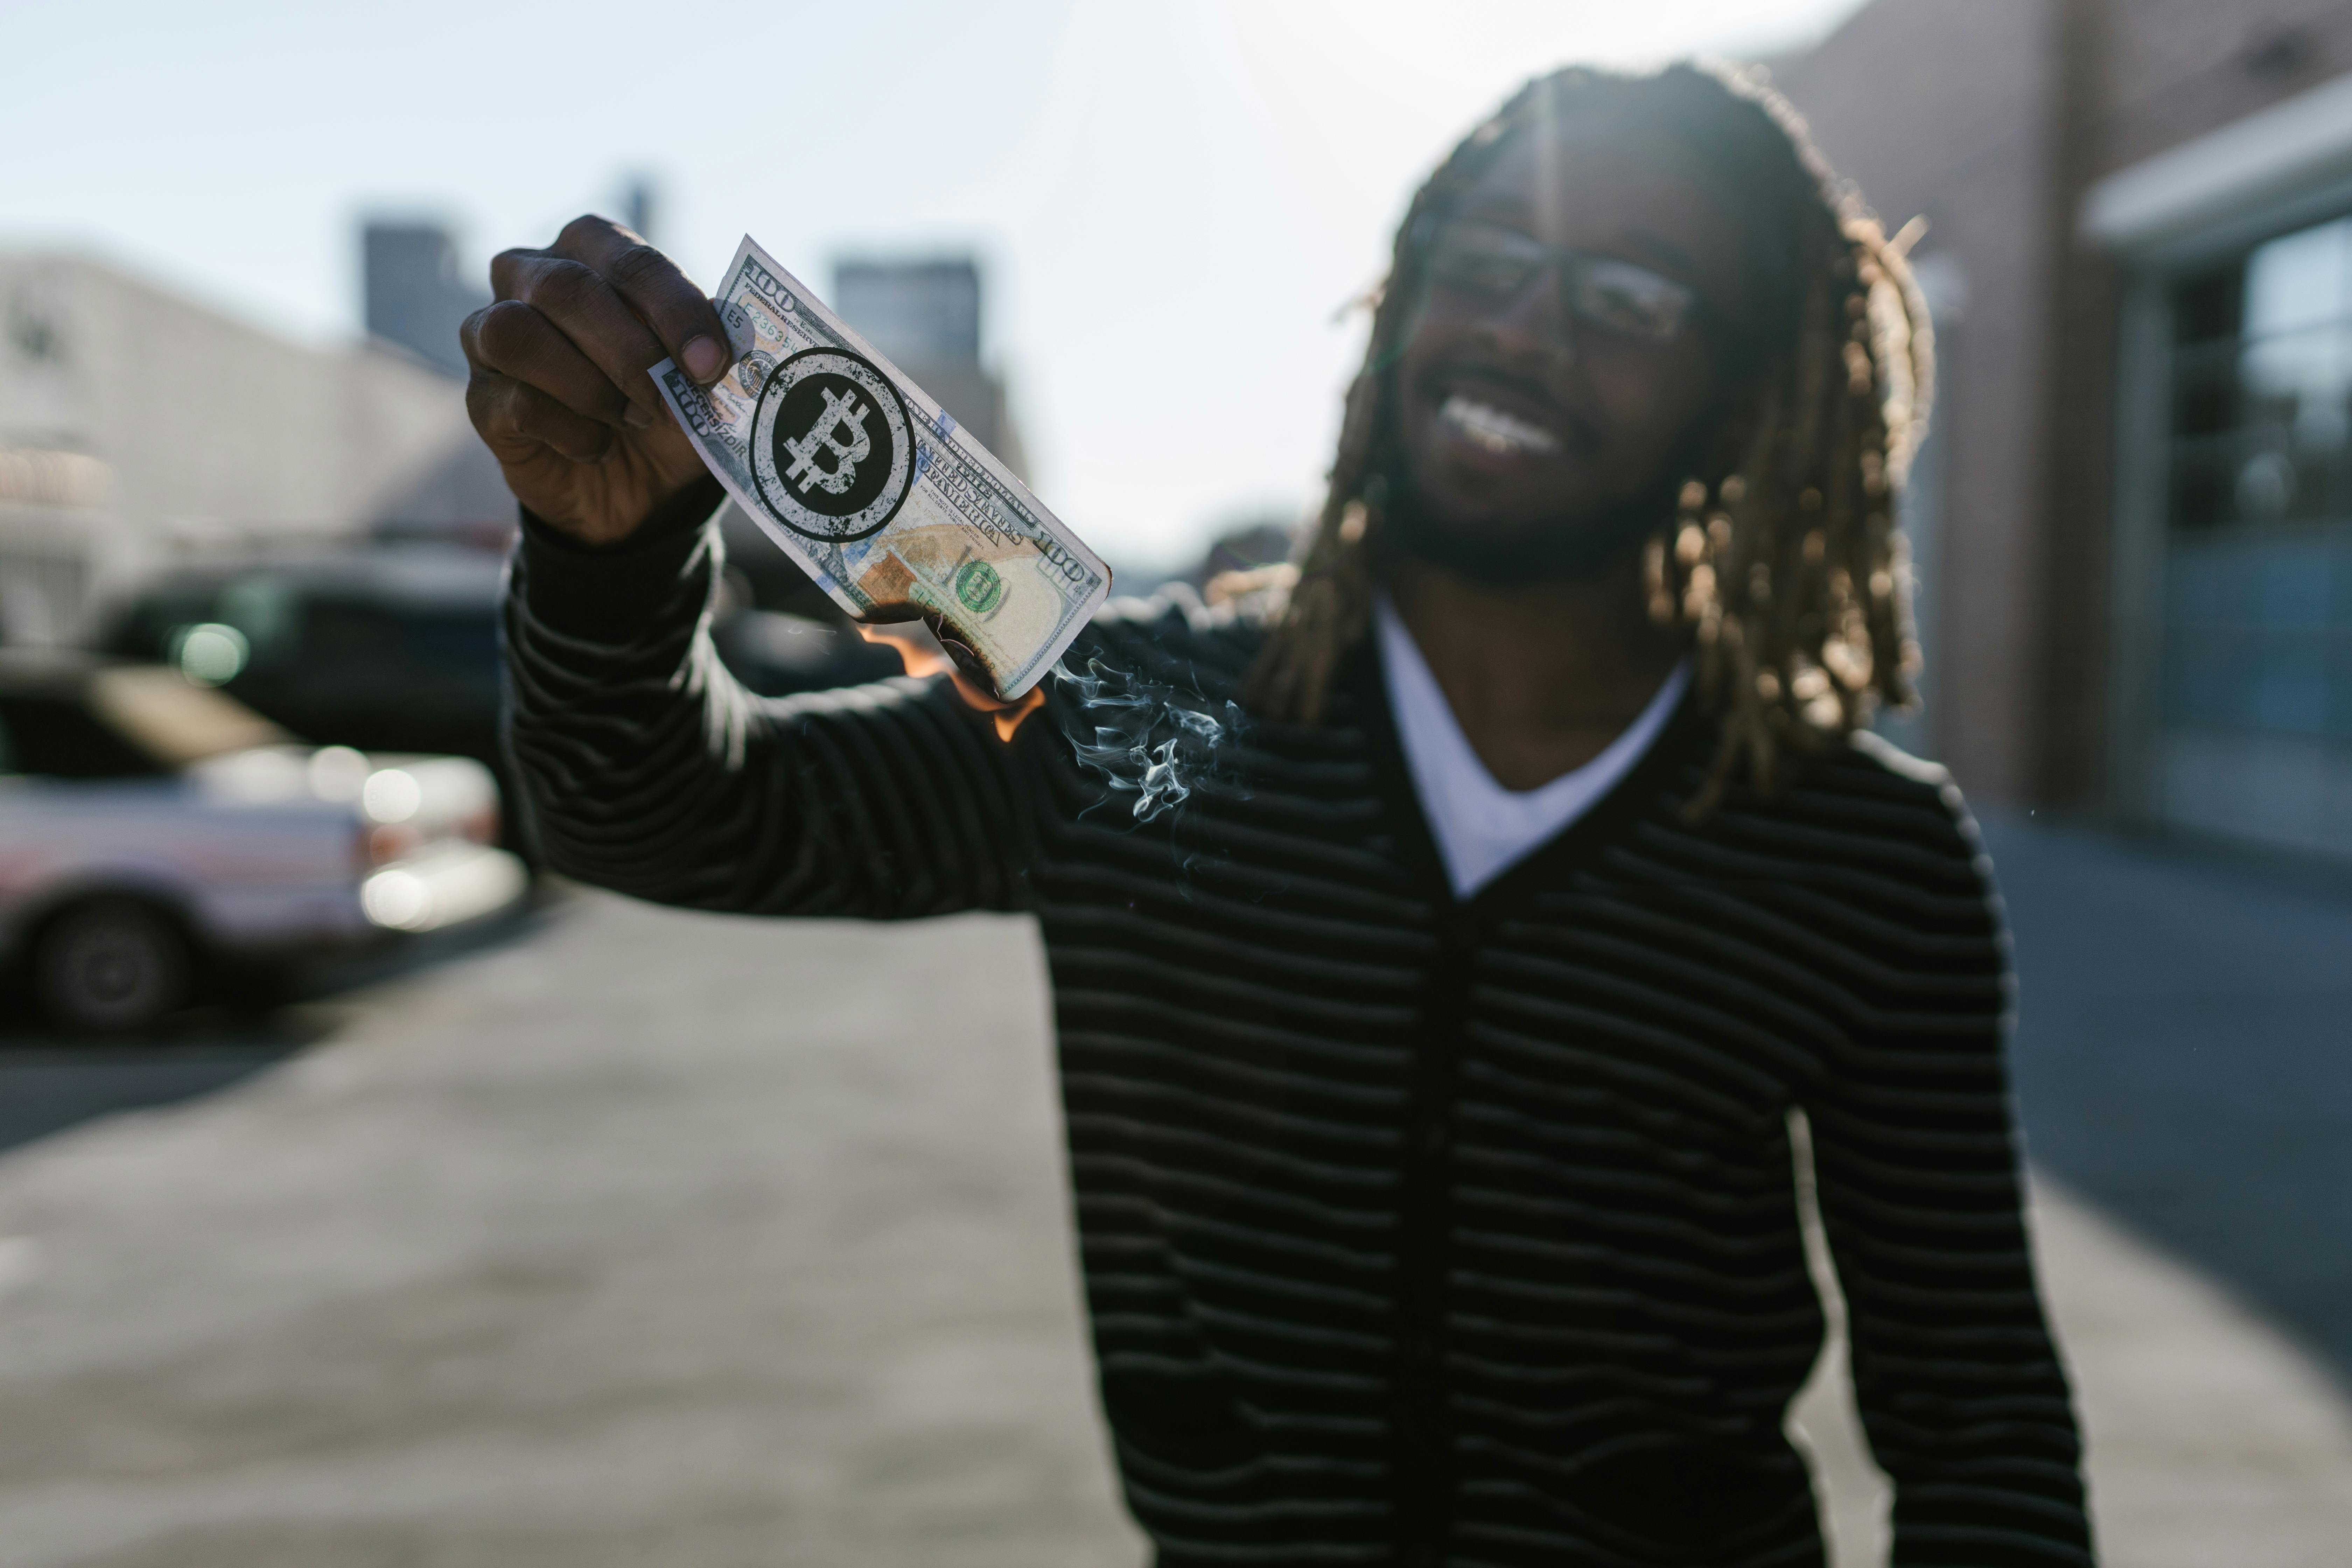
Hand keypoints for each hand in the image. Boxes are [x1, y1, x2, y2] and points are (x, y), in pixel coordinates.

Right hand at [462, 216, 735, 545]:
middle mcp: (528, 276)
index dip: (675, 309)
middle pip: (566, 289)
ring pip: (519, 333)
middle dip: (631, 352)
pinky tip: (599, 447)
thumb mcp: (701, 381)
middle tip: (669, 401)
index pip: (628, 259)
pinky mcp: (481, 398)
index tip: (713, 363)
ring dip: (590, 385)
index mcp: (591, 251)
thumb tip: (732, 340)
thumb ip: (710, 349)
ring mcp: (490, 334)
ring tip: (632, 418)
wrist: (636, 487)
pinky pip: (517, 401)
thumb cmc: (668, 408)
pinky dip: (573, 431)